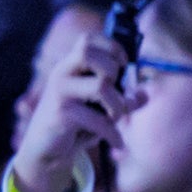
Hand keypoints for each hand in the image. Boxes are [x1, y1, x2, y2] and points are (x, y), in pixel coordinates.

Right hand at [10, 31, 138, 191]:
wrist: (48, 152)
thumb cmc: (78, 124)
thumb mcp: (105, 109)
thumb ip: (126, 100)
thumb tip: (144, 94)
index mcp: (71, 66)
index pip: (87, 39)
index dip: (111, 47)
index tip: (123, 65)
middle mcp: (62, 74)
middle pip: (87, 51)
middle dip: (112, 69)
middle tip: (114, 90)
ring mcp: (59, 92)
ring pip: (101, 85)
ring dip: (118, 106)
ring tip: (116, 118)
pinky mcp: (60, 114)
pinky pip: (98, 119)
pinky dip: (114, 133)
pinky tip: (117, 143)